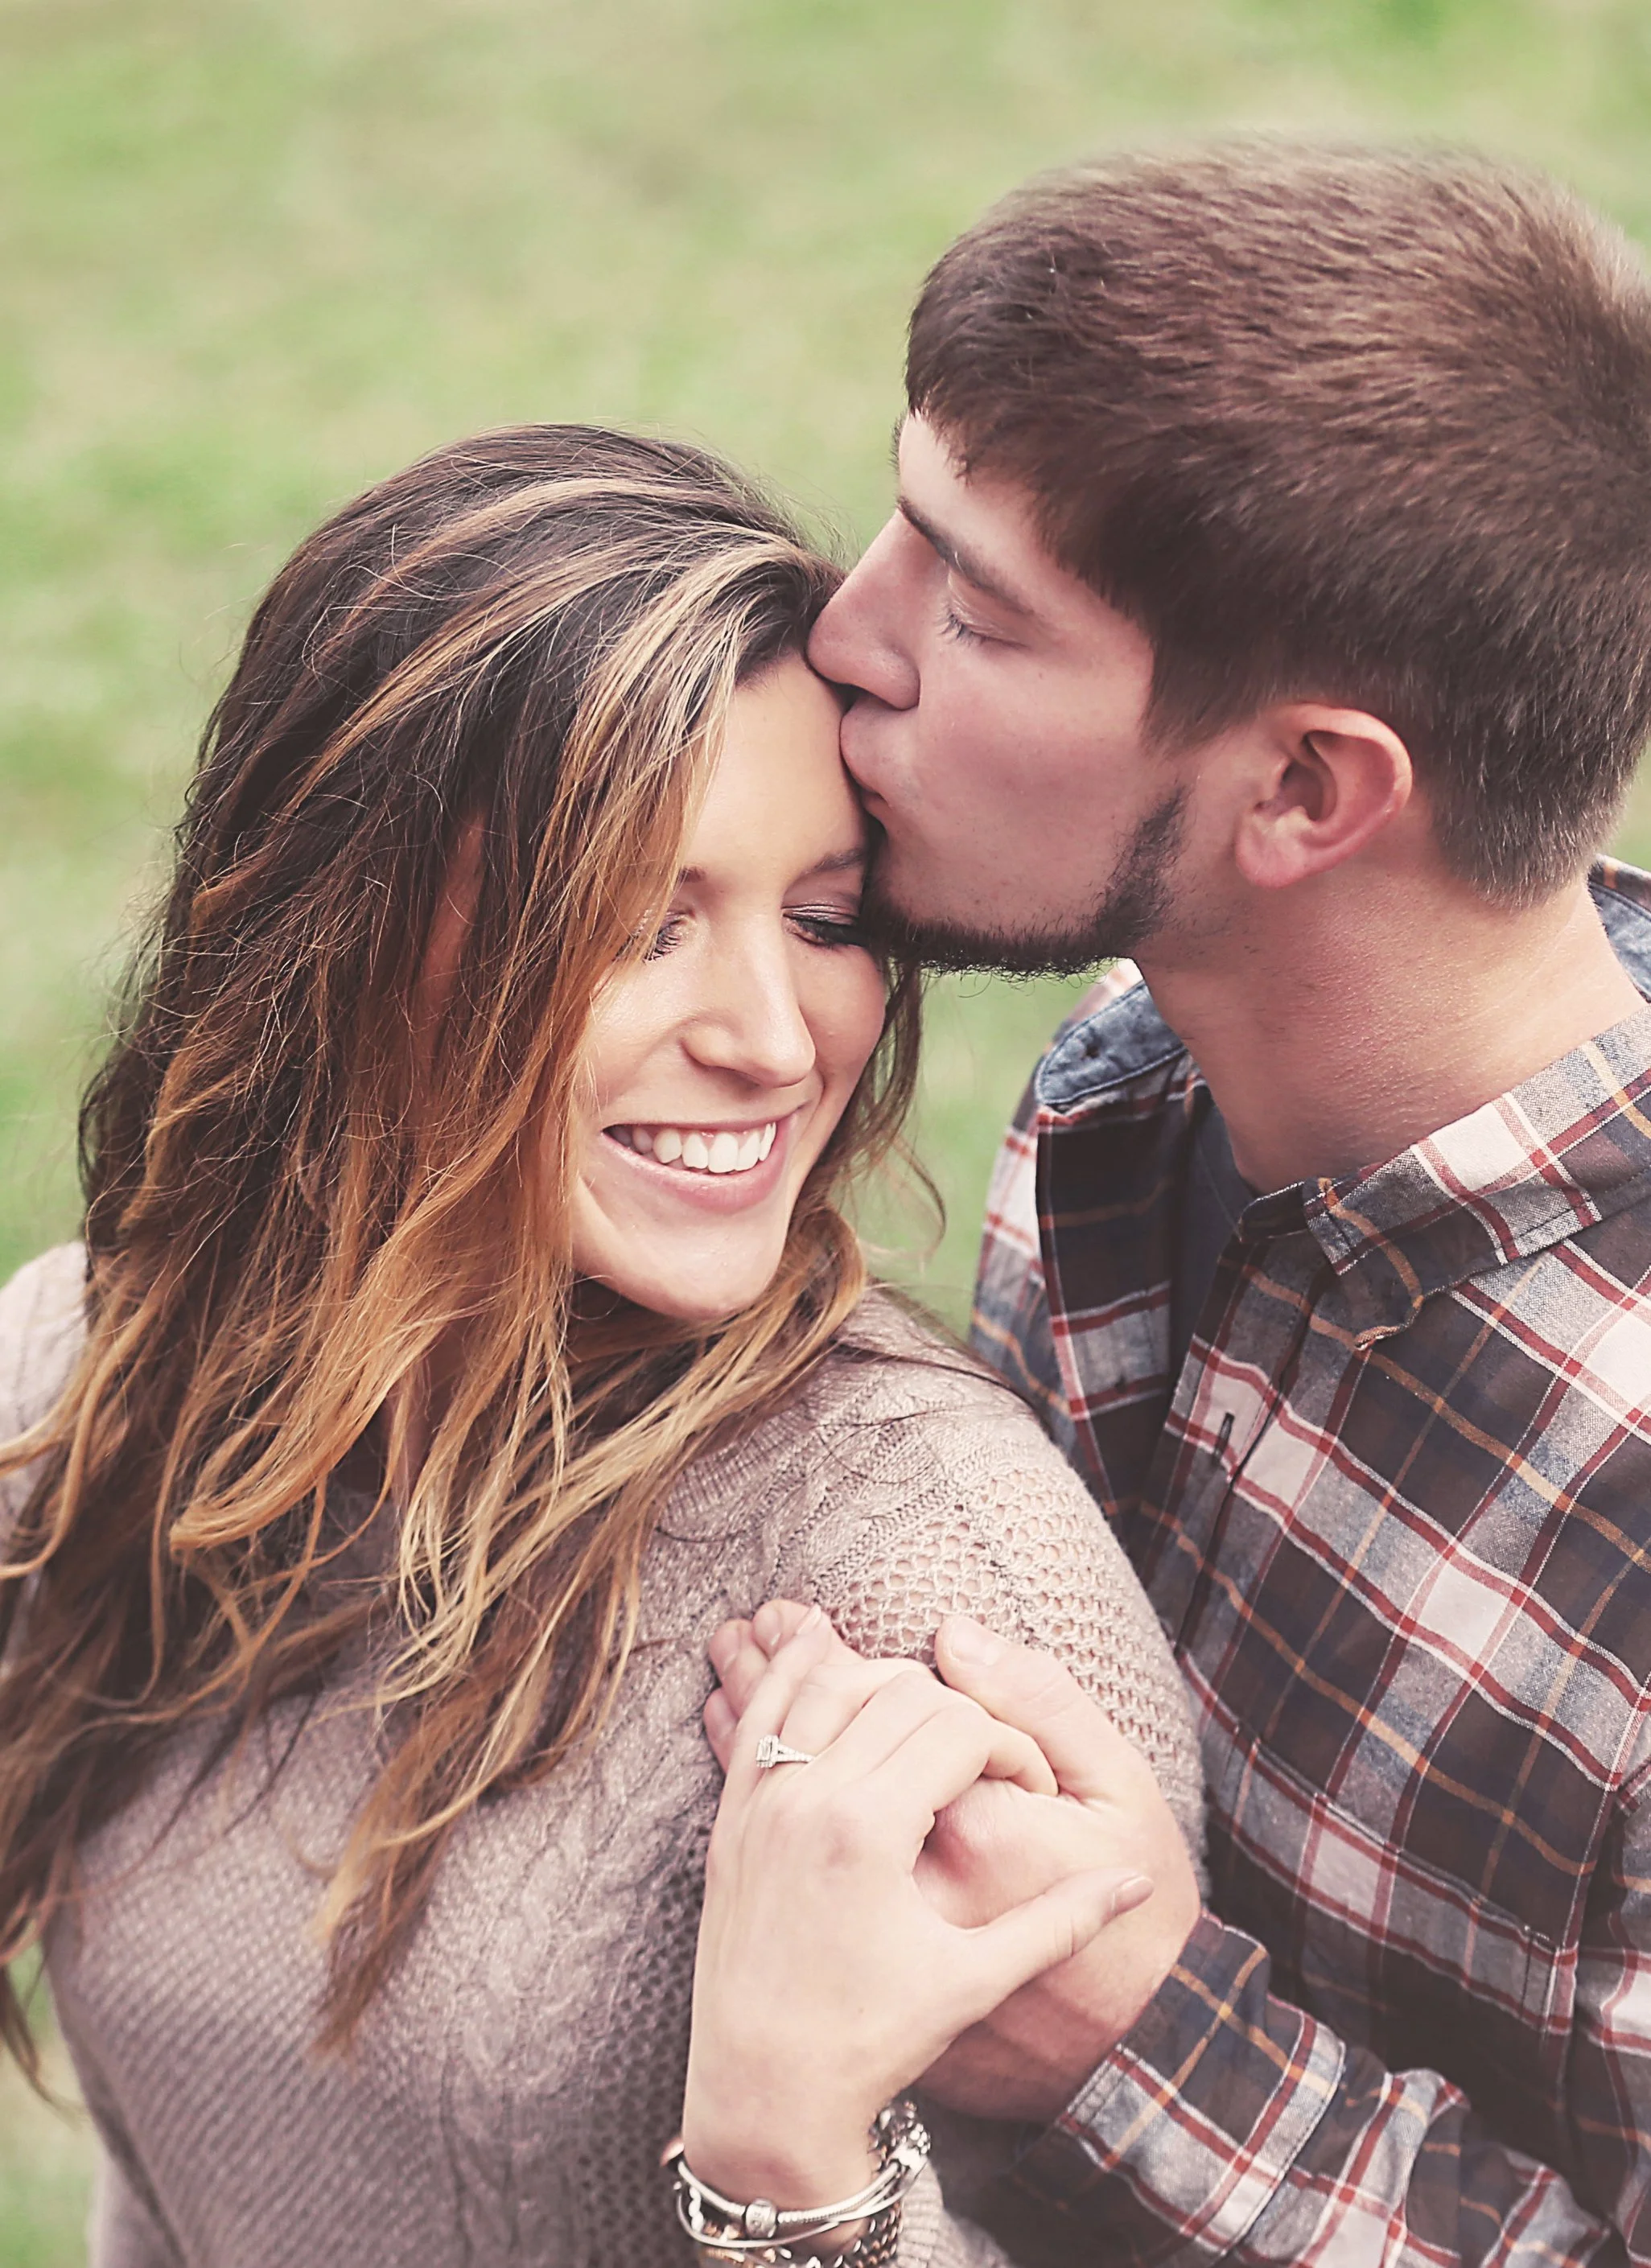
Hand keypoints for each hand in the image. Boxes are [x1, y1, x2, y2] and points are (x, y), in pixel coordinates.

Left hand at [684, 1607, 1150, 2211]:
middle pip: (896, 1694)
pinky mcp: (731, 1818)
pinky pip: (756, 1716)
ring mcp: (761, 1803)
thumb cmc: (873, 2041)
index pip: (957, 1728)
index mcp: (870, 1829)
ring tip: (917, 1688)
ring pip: (823, 1685)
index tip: (1027, 1786)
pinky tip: (803, 1640)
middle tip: (984, 1755)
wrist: (764, 2094)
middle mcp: (808, 1799)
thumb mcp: (976, 1982)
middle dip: (955, 1709)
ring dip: (874, 1674)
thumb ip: (1061, 1922)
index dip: (1009, 1745)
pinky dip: (783, 1673)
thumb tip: (1136, 1886)